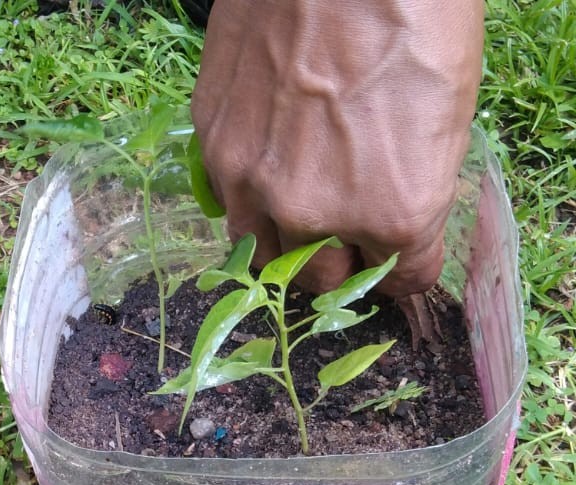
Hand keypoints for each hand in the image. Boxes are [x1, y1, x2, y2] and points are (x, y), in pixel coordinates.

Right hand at [190, 0, 483, 296]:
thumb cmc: (415, 19)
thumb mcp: (448, 116)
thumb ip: (414, 191)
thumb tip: (389, 223)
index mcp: (395, 212)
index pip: (401, 278)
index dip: (403, 267)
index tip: (398, 254)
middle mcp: (317, 214)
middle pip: (326, 279)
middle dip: (343, 260)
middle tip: (348, 231)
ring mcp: (255, 185)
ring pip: (265, 257)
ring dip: (288, 245)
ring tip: (300, 211)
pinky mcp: (215, 151)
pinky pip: (230, 208)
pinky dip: (250, 202)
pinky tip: (268, 169)